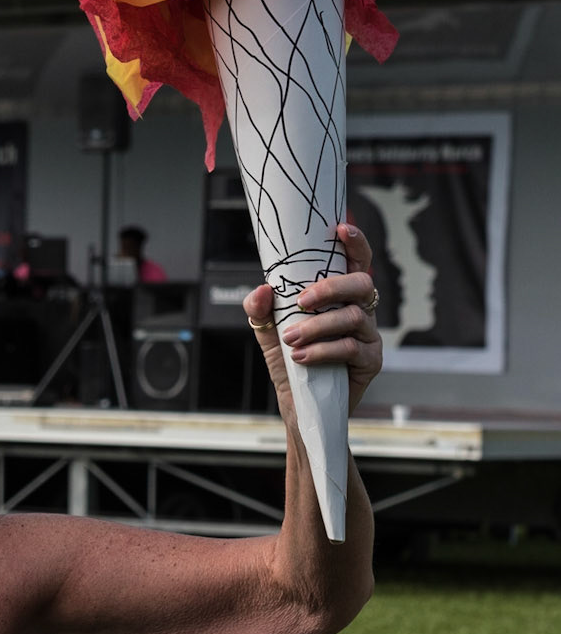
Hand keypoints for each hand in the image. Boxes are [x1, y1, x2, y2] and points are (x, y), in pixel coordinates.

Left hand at [242, 224, 383, 416]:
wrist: (300, 405)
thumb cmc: (291, 362)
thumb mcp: (269, 333)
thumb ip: (261, 311)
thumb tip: (262, 289)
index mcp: (341, 298)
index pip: (356, 262)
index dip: (354, 243)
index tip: (340, 229)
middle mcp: (360, 311)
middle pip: (361, 284)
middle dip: (331, 288)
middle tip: (301, 301)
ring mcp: (370, 336)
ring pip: (353, 317)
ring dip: (318, 326)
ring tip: (291, 340)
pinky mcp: (371, 361)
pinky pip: (352, 348)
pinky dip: (323, 351)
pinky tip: (301, 358)